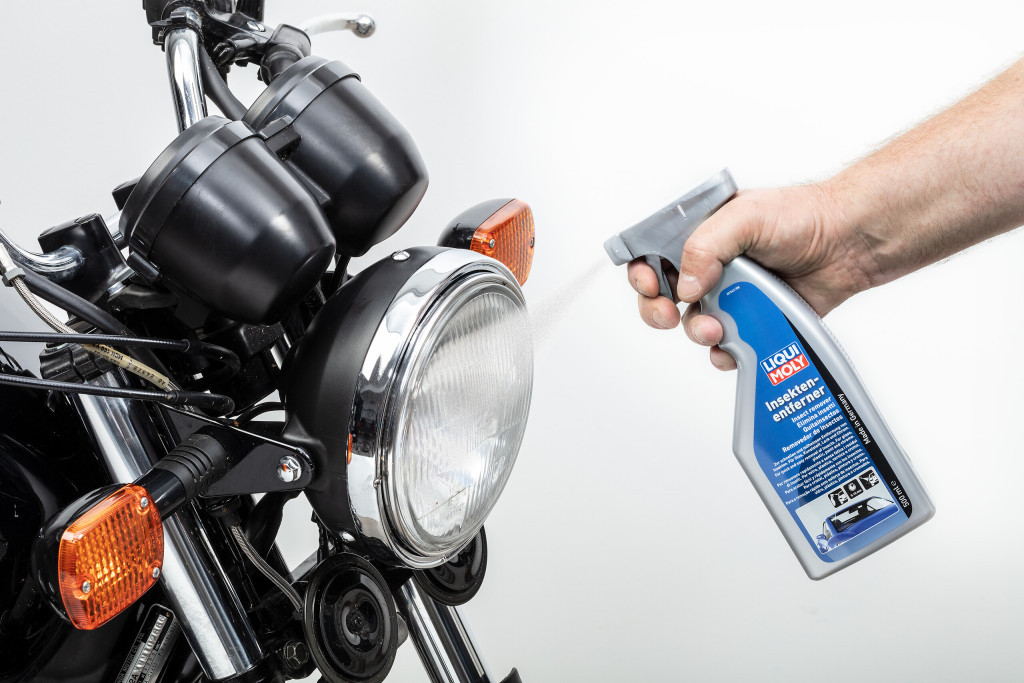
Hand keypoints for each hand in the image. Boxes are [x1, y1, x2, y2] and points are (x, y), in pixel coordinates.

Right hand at [628, 182, 874, 369]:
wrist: (851, 243)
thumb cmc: (803, 216)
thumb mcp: (745, 216)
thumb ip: (706, 246)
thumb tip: (686, 286)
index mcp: (700, 234)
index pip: (652, 255)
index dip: (642, 274)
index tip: (651, 285)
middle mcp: (711, 266)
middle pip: (663, 296)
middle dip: (658, 310)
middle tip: (668, 315)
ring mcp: (732, 295)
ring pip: (695, 325)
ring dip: (698, 331)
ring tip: (718, 328)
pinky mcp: (754, 321)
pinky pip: (727, 348)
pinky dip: (725, 354)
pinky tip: (735, 348)